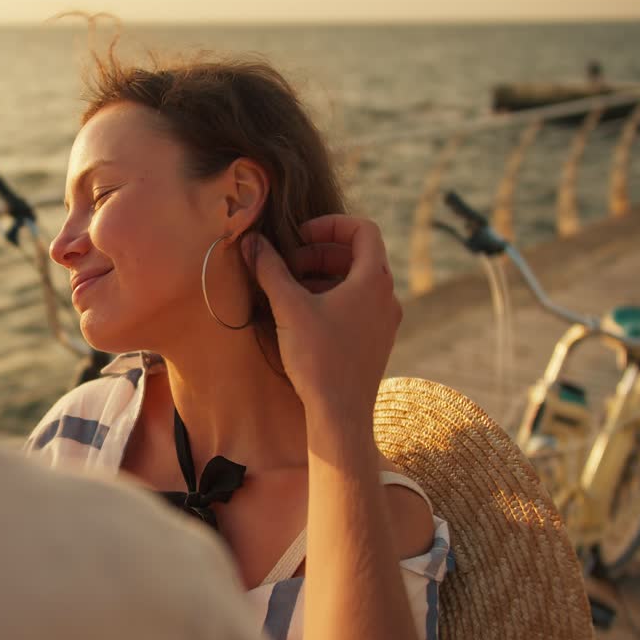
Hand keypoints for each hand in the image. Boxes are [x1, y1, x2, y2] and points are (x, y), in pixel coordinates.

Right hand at [241, 216, 401, 434]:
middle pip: (357, 255)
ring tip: (291, 290)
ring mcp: (385, 321)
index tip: (300, 237)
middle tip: (288, 265)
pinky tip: (303, 317)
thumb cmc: (319, 359)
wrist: (340, 414)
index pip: (363, 229)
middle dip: (320, 253)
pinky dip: (332, 299)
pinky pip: (357, 305)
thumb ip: (270, 268)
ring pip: (356, 282)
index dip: (330, 225)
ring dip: (323, 276)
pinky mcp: (376, 341)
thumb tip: (251, 240)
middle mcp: (387, 297)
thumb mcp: (288, 307)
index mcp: (373, 280)